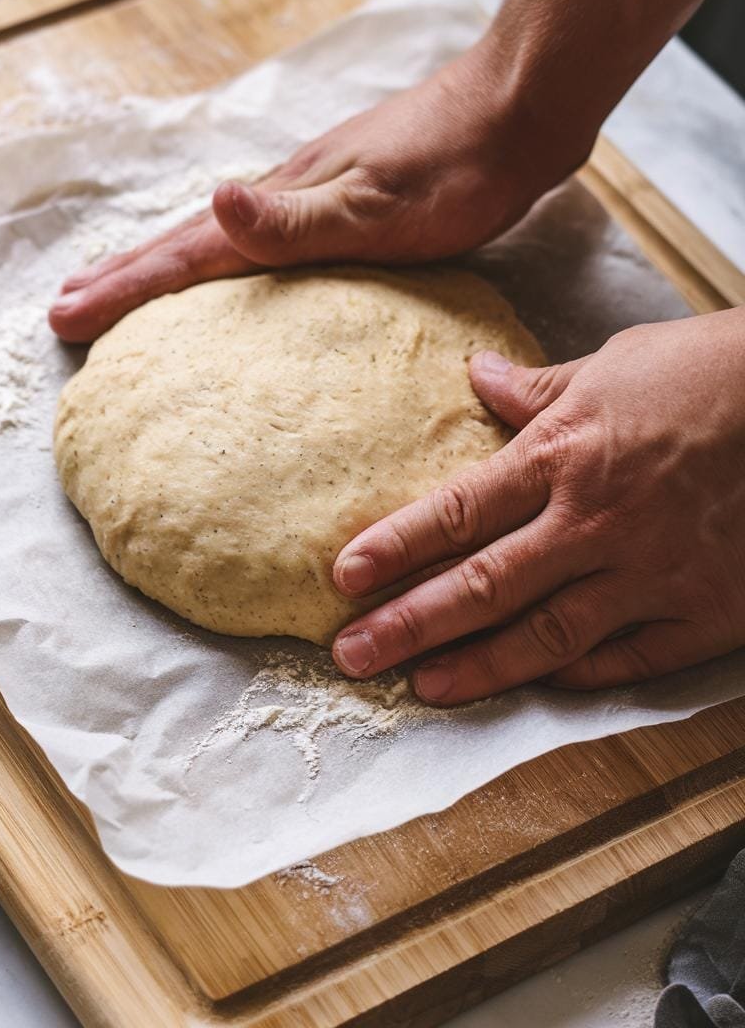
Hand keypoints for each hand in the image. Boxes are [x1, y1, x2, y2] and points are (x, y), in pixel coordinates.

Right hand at [49, 43, 581, 342]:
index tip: (65, 316)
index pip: (188, 252)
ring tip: (129, 282)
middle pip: (190, 237)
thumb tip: (211, 203)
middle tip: (69, 304)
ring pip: (223, 233)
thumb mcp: (381, 205)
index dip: (127, 286)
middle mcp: (290, 190)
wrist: (522, 107)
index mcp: (287, 200)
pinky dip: (226, 252)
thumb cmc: (461, 167)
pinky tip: (240, 261)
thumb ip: (298, 218)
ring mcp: (319, 188)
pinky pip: (264, 232)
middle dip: (127, 274)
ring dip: (168, 262)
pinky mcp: (352, 191)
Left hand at [331, 307, 744, 704]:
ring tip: (421, 687)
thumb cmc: (708, 375)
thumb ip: (537, 389)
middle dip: (409, 623)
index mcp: (565, 454)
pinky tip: (536, 687)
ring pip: (547, 635)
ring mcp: (651, 572)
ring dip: (478, 666)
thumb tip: (476, 376)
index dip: (397, 546)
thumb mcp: (611, 366)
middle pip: (484, 584)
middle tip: (352, 654)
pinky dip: (577, 676)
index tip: (345, 577)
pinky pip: (627, 659)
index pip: (459, 510)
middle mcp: (597, 521)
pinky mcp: (704, 611)